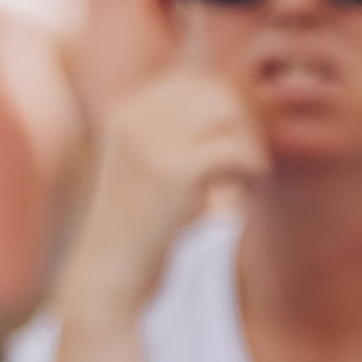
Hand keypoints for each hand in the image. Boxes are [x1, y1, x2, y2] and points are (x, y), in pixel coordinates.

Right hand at [59, 61, 268, 331]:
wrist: (109, 279)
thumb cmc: (140, 231)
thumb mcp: (151, 169)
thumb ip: (178, 135)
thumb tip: (238, 105)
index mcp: (125, 110)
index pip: (194, 81)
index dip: (226, 109)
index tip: (233, 148)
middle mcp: (134, 116)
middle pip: (215, 90)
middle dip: (242, 123)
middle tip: (247, 164)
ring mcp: (150, 142)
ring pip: (229, 112)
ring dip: (249, 143)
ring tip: (245, 178)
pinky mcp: (172, 173)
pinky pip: (235, 149)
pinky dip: (251, 167)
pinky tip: (245, 192)